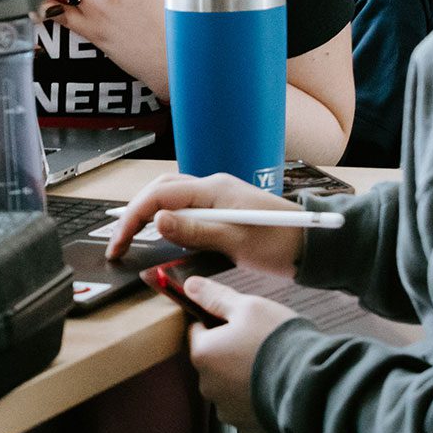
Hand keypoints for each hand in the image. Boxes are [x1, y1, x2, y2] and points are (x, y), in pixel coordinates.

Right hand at [105, 171, 305, 271]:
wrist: (313, 246)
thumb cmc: (279, 243)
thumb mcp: (235, 240)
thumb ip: (194, 230)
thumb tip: (156, 221)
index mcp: (213, 189)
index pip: (159, 195)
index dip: (134, 217)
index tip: (119, 243)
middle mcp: (212, 186)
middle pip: (160, 190)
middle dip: (135, 213)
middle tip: (119, 241)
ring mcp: (218, 196)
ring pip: (171, 197)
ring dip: (149, 214)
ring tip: (132, 237)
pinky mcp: (223, 209)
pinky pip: (186, 208)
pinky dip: (168, 219)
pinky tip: (164, 235)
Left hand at [183, 274, 298, 431]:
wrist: (312, 385)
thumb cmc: (279, 343)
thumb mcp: (248, 307)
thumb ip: (215, 297)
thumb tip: (190, 286)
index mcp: (203, 353)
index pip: (198, 331)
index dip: (218, 323)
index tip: (239, 323)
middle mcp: (208, 384)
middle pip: (213, 359)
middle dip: (230, 351)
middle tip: (259, 343)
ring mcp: (227, 408)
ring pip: (228, 384)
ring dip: (242, 376)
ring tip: (270, 366)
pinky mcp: (247, 426)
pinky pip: (245, 406)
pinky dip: (255, 397)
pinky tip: (274, 387)